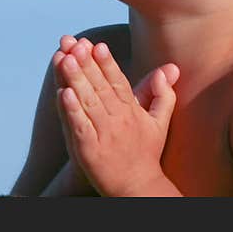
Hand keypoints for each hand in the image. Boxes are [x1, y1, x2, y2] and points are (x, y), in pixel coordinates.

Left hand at [53, 36, 179, 195]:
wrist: (137, 187)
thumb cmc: (146, 151)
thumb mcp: (159, 121)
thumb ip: (163, 94)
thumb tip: (169, 69)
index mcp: (132, 111)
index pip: (117, 82)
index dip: (107, 63)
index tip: (98, 44)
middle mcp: (118, 120)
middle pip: (100, 87)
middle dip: (86, 64)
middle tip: (75, 43)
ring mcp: (102, 134)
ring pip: (87, 103)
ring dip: (75, 80)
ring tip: (64, 59)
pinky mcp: (88, 150)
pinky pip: (79, 126)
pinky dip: (71, 110)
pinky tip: (63, 93)